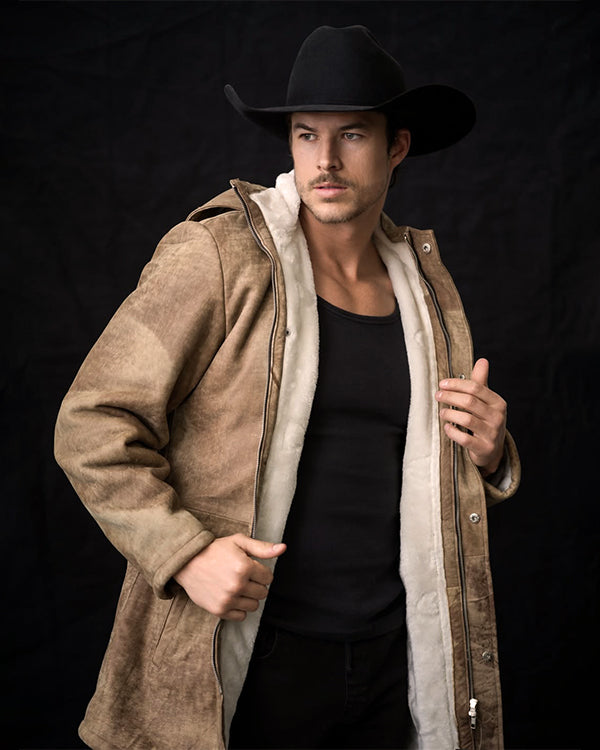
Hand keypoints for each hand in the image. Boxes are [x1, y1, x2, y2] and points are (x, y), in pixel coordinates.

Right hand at [174, 534, 285, 620]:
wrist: (188, 562)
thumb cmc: (215, 550)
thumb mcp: (239, 542)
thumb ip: (262, 547)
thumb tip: (283, 549)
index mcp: (244, 567)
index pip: (269, 577)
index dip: (261, 572)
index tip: (251, 568)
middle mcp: (237, 585)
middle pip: (263, 593)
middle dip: (256, 584)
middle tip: (243, 577)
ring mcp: (228, 599)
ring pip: (254, 606)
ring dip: (249, 597)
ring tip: (237, 586)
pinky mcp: (219, 610)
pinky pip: (241, 616)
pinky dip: (239, 608)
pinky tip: (231, 596)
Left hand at [436, 358, 506, 475]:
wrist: (493, 450)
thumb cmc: (485, 421)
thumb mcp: (486, 401)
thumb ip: (481, 382)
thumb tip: (482, 360)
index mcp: (498, 403)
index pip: (475, 388)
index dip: (456, 384)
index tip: (442, 384)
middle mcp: (497, 417)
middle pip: (469, 402)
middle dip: (450, 397)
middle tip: (438, 395)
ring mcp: (491, 433)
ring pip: (466, 420)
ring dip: (449, 414)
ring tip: (442, 412)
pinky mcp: (484, 448)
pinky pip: (464, 438)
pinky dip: (452, 431)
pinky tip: (447, 427)